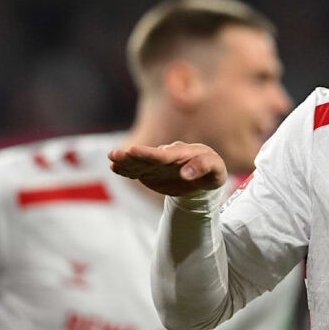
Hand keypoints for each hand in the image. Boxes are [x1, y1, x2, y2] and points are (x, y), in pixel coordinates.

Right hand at [109, 141, 227, 195]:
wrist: (206, 178)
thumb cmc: (213, 171)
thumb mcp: (216, 170)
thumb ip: (202, 168)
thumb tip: (185, 174)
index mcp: (181, 153)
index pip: (163, 155)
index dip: (148, 153)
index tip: (134, 151)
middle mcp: (166, 156)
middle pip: (146, 156)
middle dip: (131, 155)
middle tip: (115, 154)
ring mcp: (156, 164)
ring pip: (138, 162)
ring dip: (125, 161)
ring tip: (112, 159)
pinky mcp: (151, 172)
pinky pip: (137, 170)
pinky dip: (127, 169)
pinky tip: (115, 167)